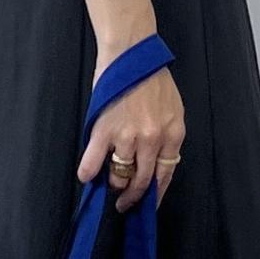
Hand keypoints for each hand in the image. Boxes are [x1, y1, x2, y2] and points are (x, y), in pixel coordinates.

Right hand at [78, 63, 184, 212]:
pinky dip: (88, 172)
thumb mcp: (172, 110)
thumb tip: (156, 162)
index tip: (147, 205)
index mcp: (172, 135)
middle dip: (132, 198)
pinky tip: (86, 177)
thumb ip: (166, 137)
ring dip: (113, 183)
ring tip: (108, 185)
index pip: (164, 175)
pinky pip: (94, 160)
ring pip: (119, 174)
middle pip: (141, 181)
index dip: (154, 194)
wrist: (132, 54)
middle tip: (124, 204)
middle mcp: (152, 139)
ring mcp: (128, 136)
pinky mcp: (105, 129)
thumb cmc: (152, 78)